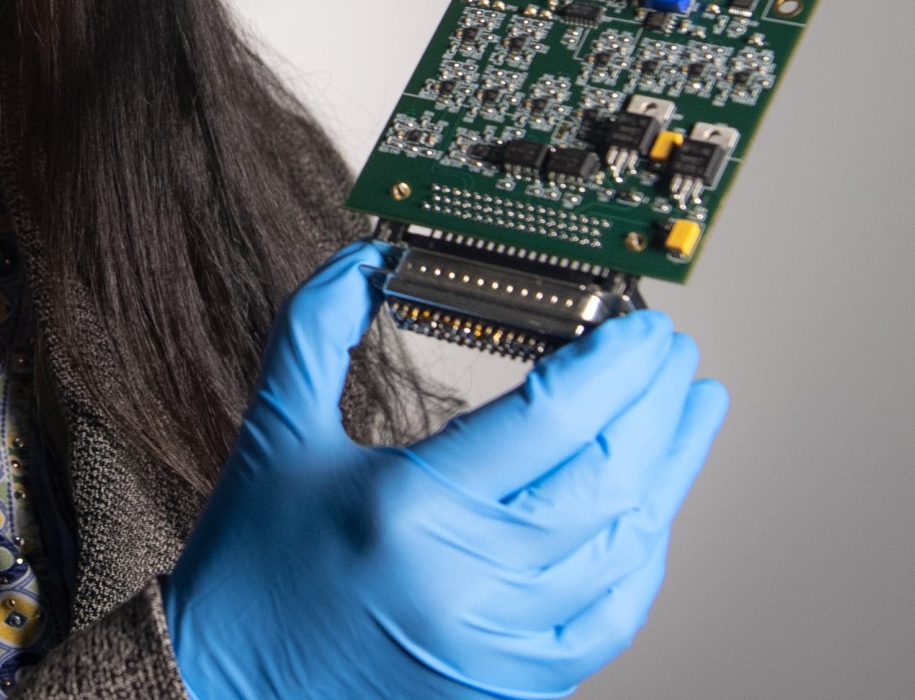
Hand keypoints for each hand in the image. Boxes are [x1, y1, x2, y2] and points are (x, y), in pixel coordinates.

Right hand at [161, 243, 727, 699]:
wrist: (227, 675)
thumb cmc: (249, 557)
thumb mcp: (276, 428)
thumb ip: (319, 326)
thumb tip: (370, 258)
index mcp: (408, 505)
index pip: (551, 417)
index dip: (615, 364)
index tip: (641, 325)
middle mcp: (465, 579)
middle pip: (608, 478)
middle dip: (659, 405)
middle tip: (673, 355)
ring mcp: (497, 641)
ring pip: (625, 546)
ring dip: (670, 472)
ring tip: (687, 416)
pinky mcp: (510, 682)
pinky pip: (611, 618)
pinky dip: (644, 557)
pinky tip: (653, 512)